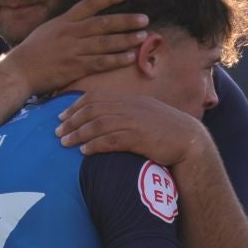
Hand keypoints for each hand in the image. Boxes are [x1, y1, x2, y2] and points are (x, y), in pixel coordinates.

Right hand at [6, 0, 148, 93]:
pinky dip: (116, 59)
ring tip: (143, 36)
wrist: (19, 71)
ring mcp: (73, 50)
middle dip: (125, 20)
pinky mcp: (75, 67)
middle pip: (103, 23)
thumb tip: (84, 17)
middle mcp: (70, 32)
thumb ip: (68, 23)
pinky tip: (130, 57)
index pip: (89, 4)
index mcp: (64, 20)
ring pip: (105, 42)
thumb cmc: (34, 50)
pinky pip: (100, 62)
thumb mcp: (49, 29)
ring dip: (126, 39)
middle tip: (144, 18)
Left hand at [56, 93, 205, 163]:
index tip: (62, 115)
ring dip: (78, 133)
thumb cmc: (167, 130)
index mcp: (130, 99)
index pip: (96, 97)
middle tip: (56, 130)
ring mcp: (134, 121)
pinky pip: (112, 140)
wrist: (190, 140)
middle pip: (93, 109)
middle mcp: (130, 107)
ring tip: (64, 142)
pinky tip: (84, 151)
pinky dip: (95, 145)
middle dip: (72, 120)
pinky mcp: (139, 138)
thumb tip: (108, 120)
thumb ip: (127, 113)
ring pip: (99, 124)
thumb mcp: (146, 114)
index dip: (76, 105)